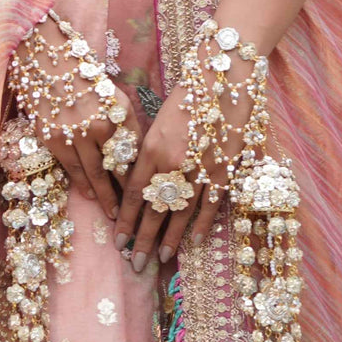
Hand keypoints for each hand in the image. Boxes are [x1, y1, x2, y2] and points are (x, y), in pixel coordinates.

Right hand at [8, 9, 141, 225]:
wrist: (49, 62)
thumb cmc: (86, 79)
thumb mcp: (116, 97)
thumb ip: (127, 125)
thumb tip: (138, 157)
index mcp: (122, 113)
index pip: (138, 154)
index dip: (145, 177)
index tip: (152, 195)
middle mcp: (103, 125)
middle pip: (120, 169)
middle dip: (130, 196)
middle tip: (137, 219)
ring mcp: (78, 134)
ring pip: (97, 174)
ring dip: (107, 197)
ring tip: (115, 215)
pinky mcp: (56, 139)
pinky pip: (74, 169)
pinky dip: (84, 185)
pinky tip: (91, 196)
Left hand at [114, 23, 265, 271]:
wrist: (223, 77)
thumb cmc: (187, 95)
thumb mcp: (158, 123)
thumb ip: (150, 154)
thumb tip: (141, 183)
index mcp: (152, 149)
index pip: (133, 194)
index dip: (125, 220)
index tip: (117, 241)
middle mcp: (173, 164)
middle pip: (153, 211)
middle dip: (141, 239)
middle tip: (134, 263)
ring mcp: (199, 171)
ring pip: (180, 214)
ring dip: (169, 239)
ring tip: (159, 258)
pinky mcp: (224, 171)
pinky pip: (210, 206)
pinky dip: (201, 226)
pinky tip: (193, 242)